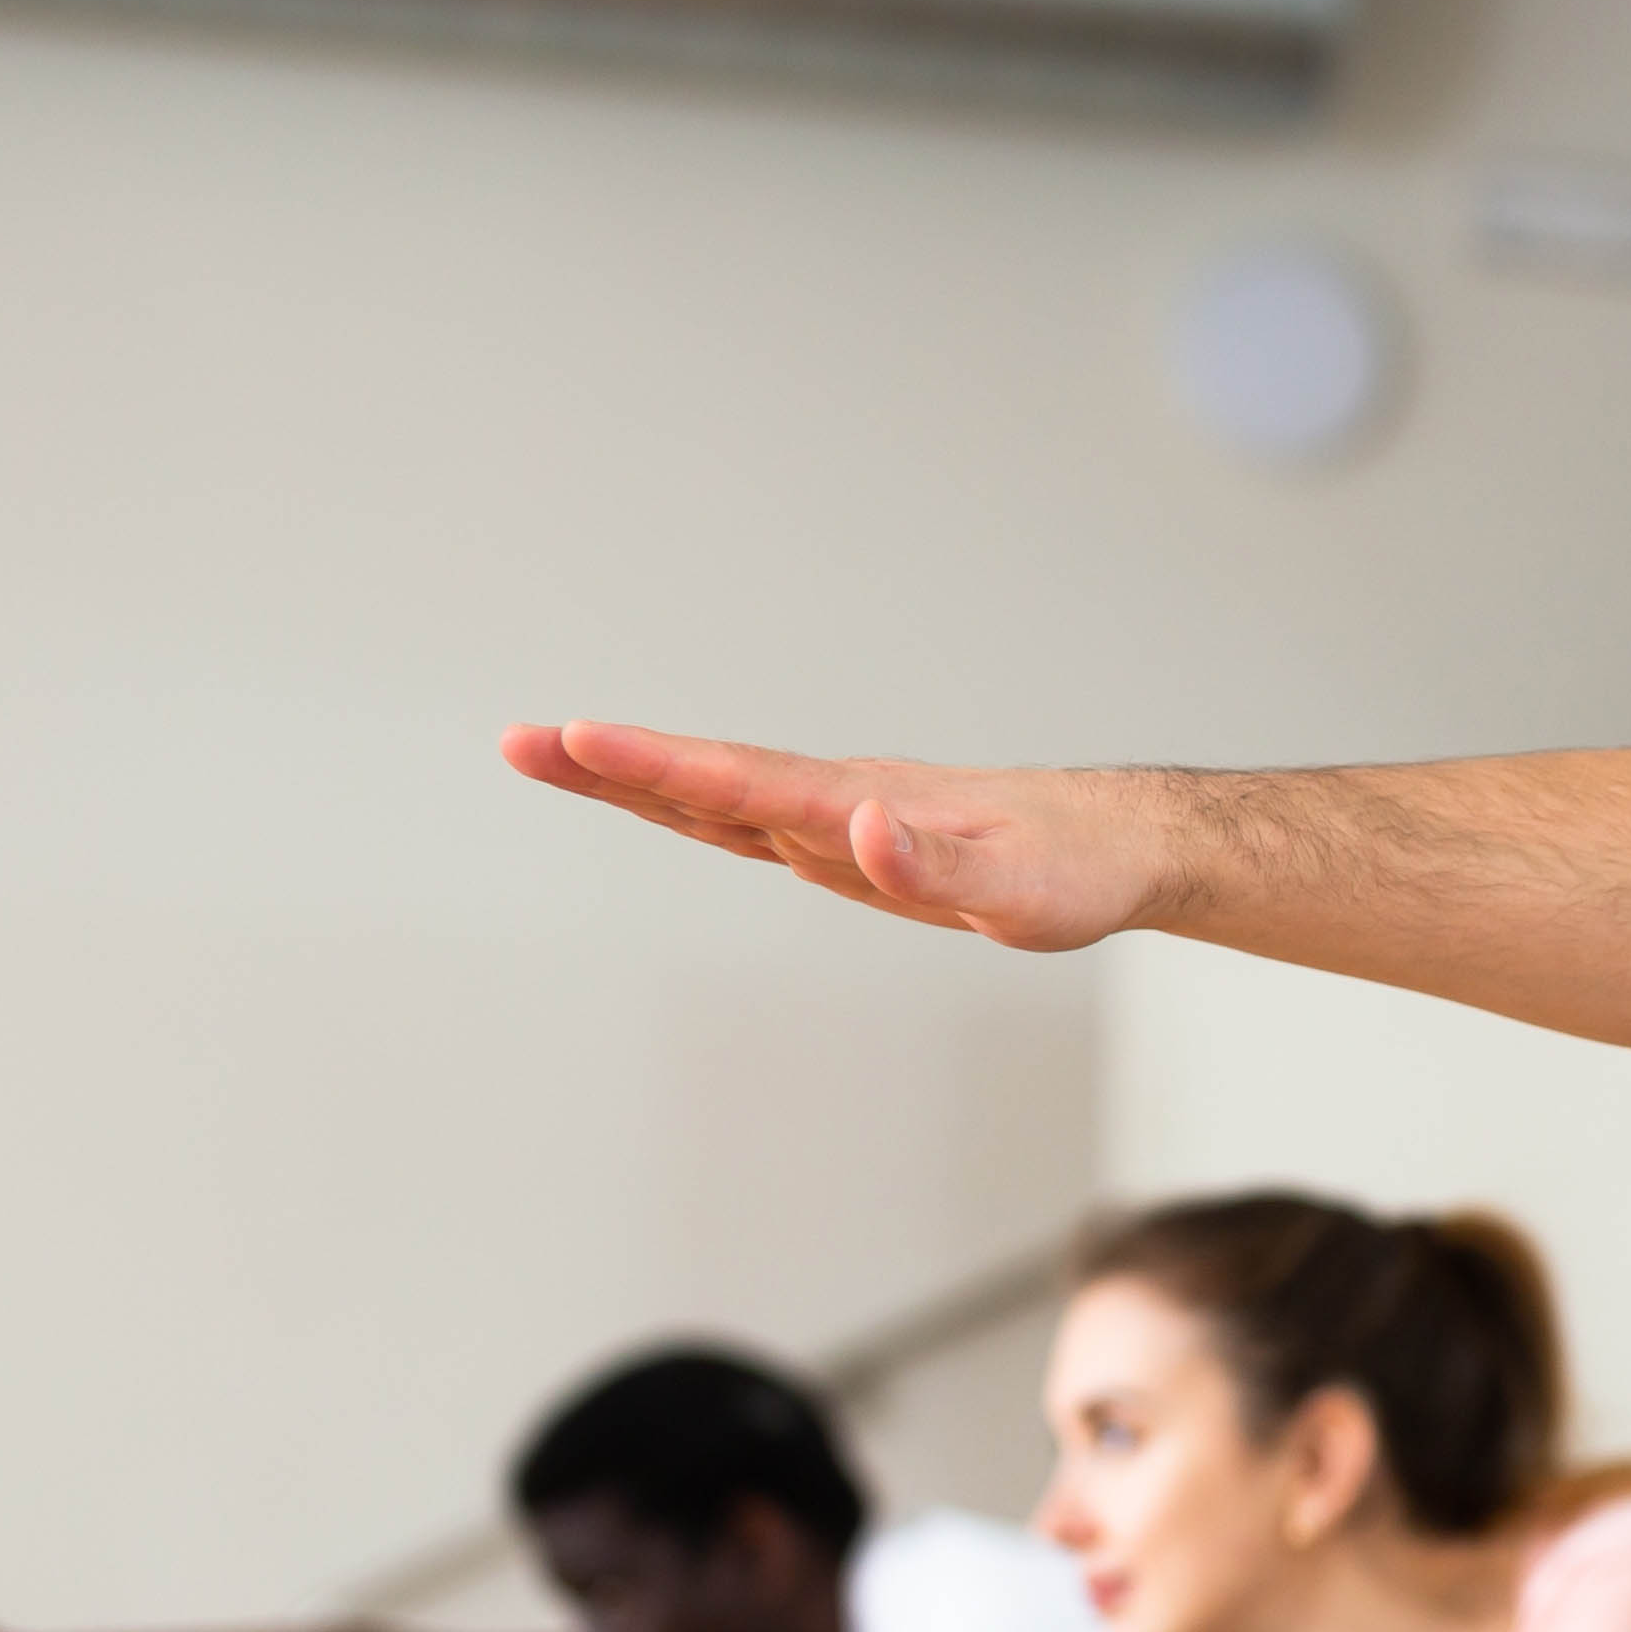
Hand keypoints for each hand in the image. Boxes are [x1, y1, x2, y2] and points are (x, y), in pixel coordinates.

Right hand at [503, 722, 1173, 952]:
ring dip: (633, 777)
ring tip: (547, 752)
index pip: (746, 784)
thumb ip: (940, 864)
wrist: (1111, 843)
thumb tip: (863, 829)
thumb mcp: (1021, 892)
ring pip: (719, 795)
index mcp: (864, 810)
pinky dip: (686, 802)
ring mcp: (835, 819)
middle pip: (709, 781)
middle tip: (519, 742)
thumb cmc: (1070, 871)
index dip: (662, 767)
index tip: (582, 738)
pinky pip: (750, 818)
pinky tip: (642, 792)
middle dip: (614, 766)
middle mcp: (837, 803)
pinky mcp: (845, 840)